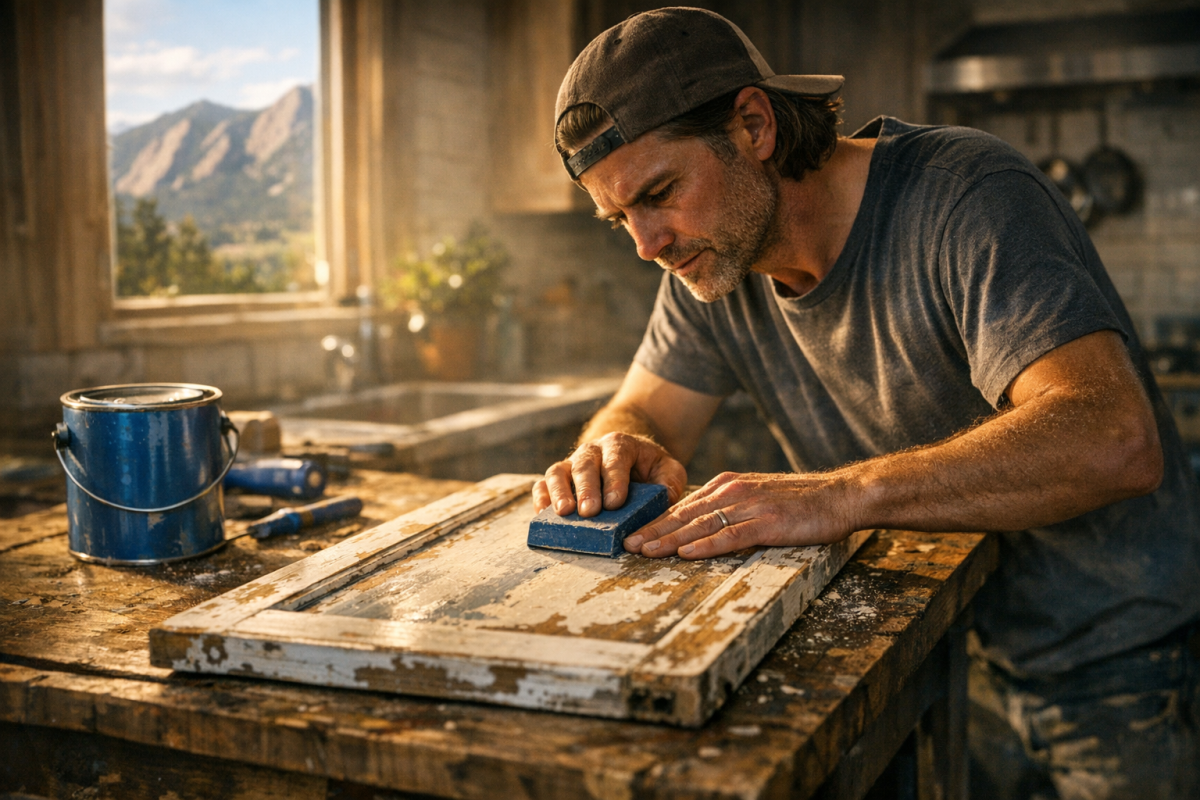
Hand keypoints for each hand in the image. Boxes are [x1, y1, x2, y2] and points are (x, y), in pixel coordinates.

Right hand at [532, 432, 686, 516]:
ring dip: (559, 492)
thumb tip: (664, 500)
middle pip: (584, 465)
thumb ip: (670, 482)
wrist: (628, 456)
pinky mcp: (559, 478)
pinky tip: (543, 514)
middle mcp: (592, 451)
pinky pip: (543, 484)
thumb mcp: (667, 469)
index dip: (614, 480)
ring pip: (558, 471)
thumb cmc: (648, 467)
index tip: (614, 503)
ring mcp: (572, 464)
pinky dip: (541, 498)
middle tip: (589, 512)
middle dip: (586, 489)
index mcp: (620, 445)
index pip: (616, 459)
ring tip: (563, 513)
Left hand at [624, 471, 857, 558]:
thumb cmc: (800, 502)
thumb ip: (729, 509)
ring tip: (645, 551)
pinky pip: (731, 536)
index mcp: (728, 485)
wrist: (840, 496)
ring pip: (701, 525)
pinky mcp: (768, 522)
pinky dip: (706, 545)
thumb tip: (700, 527)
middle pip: (685, 515)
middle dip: (653, 530)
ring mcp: (750, 506)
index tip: (634, 534)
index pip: (684, 506)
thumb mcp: (757, 498)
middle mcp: (734, 491)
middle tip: (626, 545)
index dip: (657, 521)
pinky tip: (687, 553)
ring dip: (670, 539)